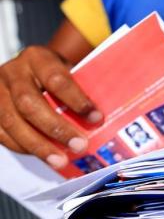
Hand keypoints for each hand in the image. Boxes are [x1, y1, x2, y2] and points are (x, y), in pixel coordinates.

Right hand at [0, 46, 102, 168]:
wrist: (33, 70)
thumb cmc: (58, 75)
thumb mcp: (71, 72)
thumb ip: (81, 91)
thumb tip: (98, 122)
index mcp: (38, 58)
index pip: (56, 79)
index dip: (76, 100)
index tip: (96, 118)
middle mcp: (13, 72)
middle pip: (29, 103)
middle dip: (56, 128)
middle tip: (79, 145)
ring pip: (12, 122)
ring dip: (39, 145)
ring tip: (61, 160)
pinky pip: (1, 134)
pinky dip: (24, 148)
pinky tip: (43, 156)